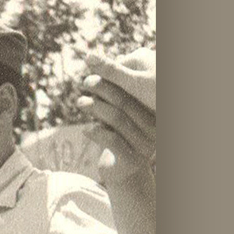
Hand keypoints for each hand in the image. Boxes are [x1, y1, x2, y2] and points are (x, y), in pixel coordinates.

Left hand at [80, 50, 155, 182]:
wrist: (122, 173)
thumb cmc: (117, 137)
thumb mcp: (114, 114)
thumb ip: (110, 93)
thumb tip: (93, 61)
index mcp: (154, 113)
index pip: (133, 91)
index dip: (113, 79)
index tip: (95, 71)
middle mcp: (154, 128)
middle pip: (125, 102)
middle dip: (103, 89)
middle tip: (85, 81)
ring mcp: (146, 144)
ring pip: (117, 119)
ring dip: (95, 107)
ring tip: (80, 102)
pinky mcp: (133, 159)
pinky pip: (112, 140)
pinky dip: (95, 131)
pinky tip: (85, 129)